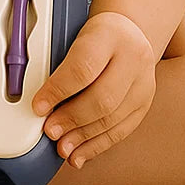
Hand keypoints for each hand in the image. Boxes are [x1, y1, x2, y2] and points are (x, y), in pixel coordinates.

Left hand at [31, 11, 155, 168]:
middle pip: (102, 98)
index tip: (38, 106)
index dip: (58, 91)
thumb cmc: (95, 35)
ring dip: (84, 138)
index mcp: (109, 35)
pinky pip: (122, 129)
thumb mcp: (75, 35)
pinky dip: (98, 145)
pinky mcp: (146, 102)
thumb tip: (40, 102)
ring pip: (114, 117)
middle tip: (50, 131)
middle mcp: (133, 58)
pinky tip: (81, 153)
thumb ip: (59, 65)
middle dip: (72, 119)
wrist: (129, 30)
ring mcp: (144, 82)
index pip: (82, 68)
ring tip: (62, 148)